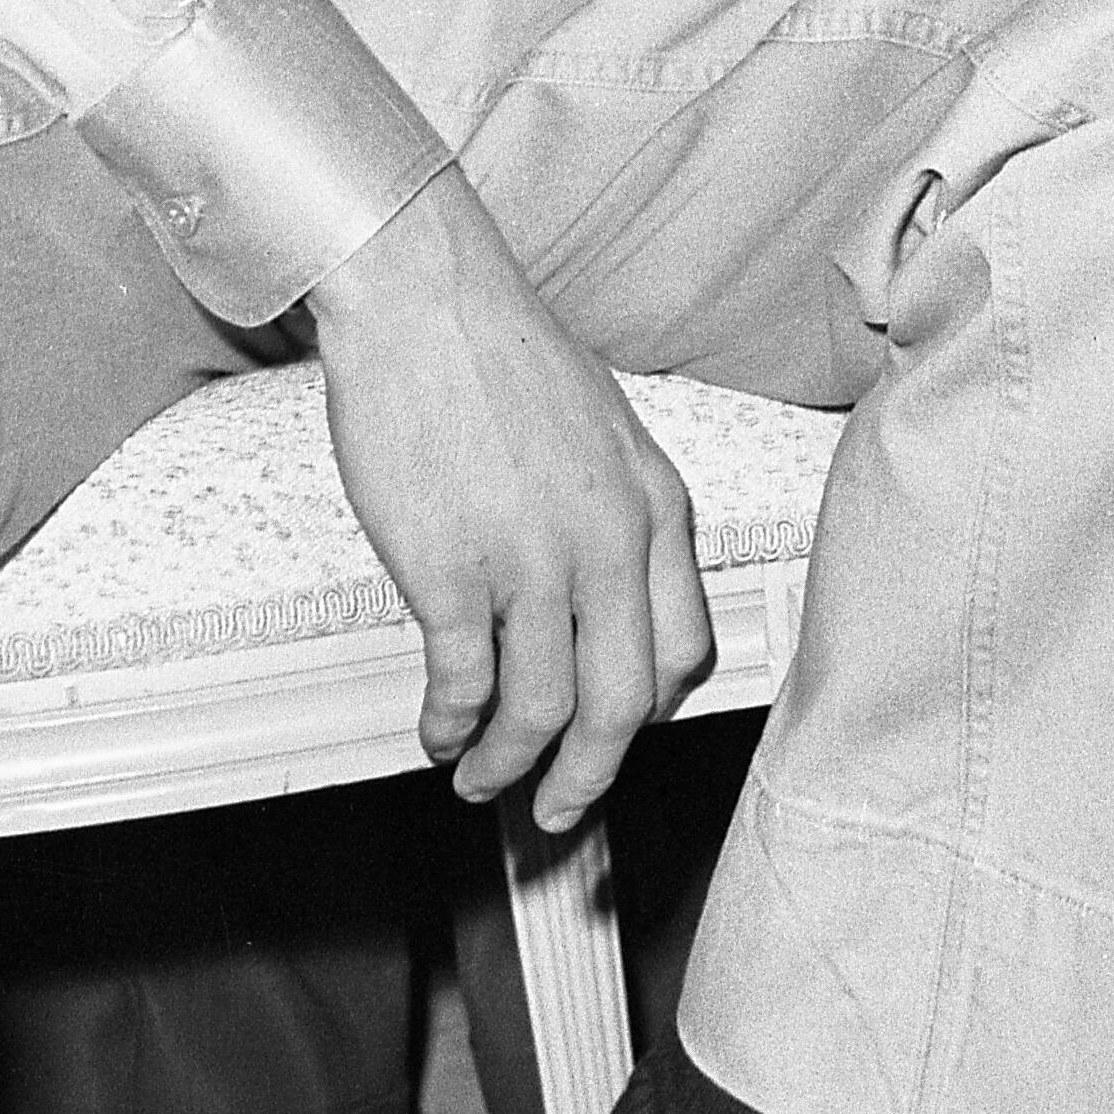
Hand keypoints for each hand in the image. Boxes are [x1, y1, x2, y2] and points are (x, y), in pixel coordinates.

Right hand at [309, 179, 711, 831]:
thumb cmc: (504, 357)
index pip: (684, 648)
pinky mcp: (452, 570)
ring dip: (506, 764)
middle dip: (589, 776)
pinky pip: (463, 682)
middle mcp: (608, 542)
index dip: (650, 714)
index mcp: (655, 507)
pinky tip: (436, 729)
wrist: (429, 303)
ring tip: (477, 776)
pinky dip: (449, 724)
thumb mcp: (605, 434)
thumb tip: (607, 597)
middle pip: (621, 703)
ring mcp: (531, 561)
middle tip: (559, 810)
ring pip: (539, 710)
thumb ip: (618, 516)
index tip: (616, 739)